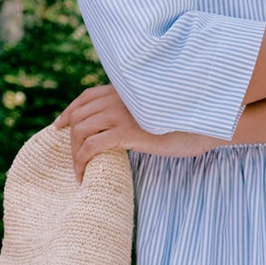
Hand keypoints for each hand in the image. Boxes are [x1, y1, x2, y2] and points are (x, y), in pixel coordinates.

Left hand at [57, 84, 222, 179]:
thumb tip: (125, 125)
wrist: (206, 125)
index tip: (60, 126)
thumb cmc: (187, 122)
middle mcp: (119, 97)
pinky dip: (82, 161)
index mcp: (124, 90)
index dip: (69, 111)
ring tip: (79, 171)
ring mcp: (122, 113)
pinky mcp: (127, 132)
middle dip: (70, 139)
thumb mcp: (156, 112)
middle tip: (74, 160)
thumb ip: (136, 111)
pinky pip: (92, 146)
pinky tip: (84, 175)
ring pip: (81, 131)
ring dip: (75, 154)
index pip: (86, 97)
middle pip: (79, 116)